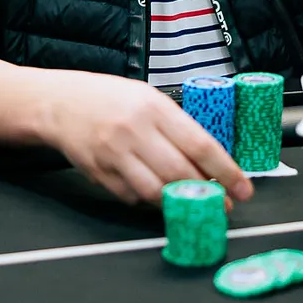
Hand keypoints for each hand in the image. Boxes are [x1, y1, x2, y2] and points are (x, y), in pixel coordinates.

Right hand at [43, 72, 252, 206]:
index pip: (199, 144)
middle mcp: (134, 132)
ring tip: (193, 203)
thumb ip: (177, 126)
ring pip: (156, 192)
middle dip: (207, 194)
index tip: (243, 188)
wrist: (59, 103)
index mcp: (154, 108)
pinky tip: (156, 192)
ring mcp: (114, 155)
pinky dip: (149, 199)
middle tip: (223, 204)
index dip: (225, 171)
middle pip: (180, 173)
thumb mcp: (148, 98)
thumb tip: (210, 160)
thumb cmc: (109, 98)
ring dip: (179, 202)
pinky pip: (132, 196)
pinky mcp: (100, 174)